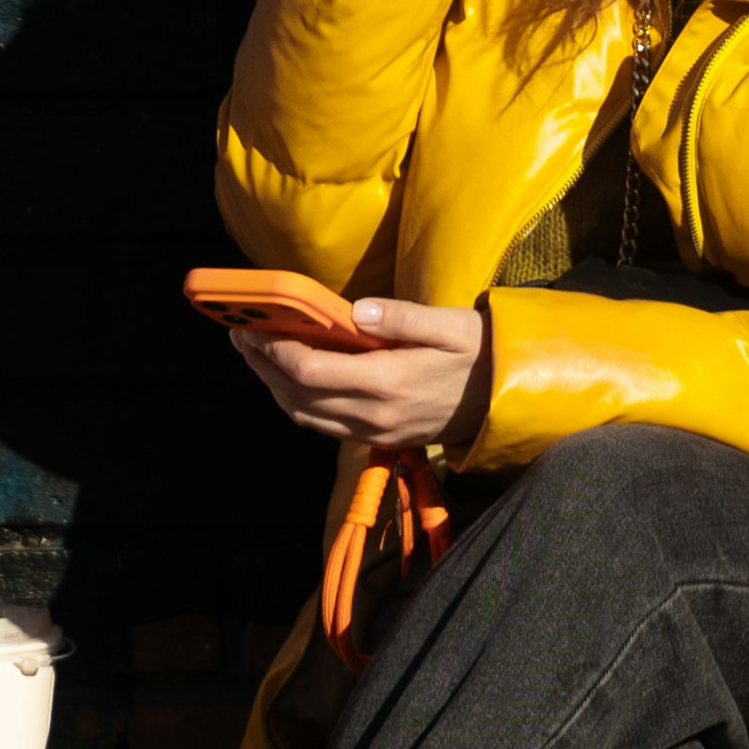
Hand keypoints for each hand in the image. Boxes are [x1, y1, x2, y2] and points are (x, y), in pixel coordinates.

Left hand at [230, 298, 486, 462]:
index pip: (312, 371)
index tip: (254, 328)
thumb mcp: (451, 324)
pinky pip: (325, 426)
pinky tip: (290, 378)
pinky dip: (298, 403)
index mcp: (389, 382)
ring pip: (306, 416)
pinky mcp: (381, 439)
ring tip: (256, 356)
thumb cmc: (479, 352)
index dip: (275, 350)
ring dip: (274, 387)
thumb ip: (403, 317)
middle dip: (263, 367)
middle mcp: (376, 415)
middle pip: (298, 396)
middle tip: (240, 336)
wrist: (508, 397)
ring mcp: (377, 432)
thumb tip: (355, 310)